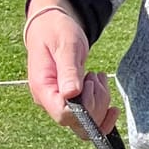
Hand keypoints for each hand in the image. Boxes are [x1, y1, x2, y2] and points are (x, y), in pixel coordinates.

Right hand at [25, 0, 116, 132]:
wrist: (50, 26)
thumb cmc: (56, 32)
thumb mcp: (65, 46)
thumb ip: (68, 70)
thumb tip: (72, 94)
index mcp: (43, 89)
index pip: (63, 115)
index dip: (84, 108)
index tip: (90, 83)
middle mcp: (48, 101)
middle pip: (76, 123)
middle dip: (95, 103)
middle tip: (94, 76)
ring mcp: (58, 103)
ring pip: (85, 121)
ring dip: (100, 101)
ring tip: (96, 76)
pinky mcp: (69, 101)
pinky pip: (87, 117)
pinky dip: (101, 106)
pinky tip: (105, 92)